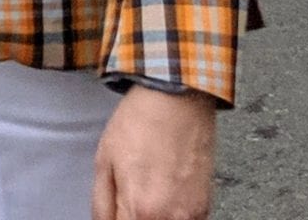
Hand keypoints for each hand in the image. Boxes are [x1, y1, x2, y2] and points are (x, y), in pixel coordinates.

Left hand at [93, 85, 217, 219]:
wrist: (176, 99)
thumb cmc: (140, 122)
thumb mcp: (104, 160)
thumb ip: (101, 203)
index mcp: (139, 208)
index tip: (116, 212)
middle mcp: (169, 219)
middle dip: (132, 217)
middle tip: (128, 201)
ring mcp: (191, 216)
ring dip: (152, 218)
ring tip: (146, 194)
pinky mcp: (206, 208)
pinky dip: (172, 216)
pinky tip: (163, 194)